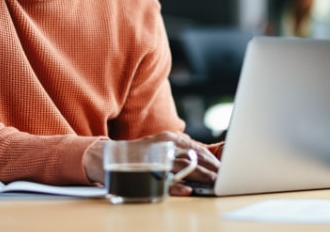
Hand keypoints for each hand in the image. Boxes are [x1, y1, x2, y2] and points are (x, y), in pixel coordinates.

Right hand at [83, 131, 219, 195]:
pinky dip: (177, 186)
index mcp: (169, 138)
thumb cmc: (139, 154)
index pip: (196, 148)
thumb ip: (178, 152)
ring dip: (200, 176)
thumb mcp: (160, 147)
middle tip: (222, 177)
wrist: (106, 156)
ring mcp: (155, 159)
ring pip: (183, 167)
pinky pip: (164, 181)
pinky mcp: (146, 172)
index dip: (211, 158)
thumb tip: (201, 161)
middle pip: (193, 157)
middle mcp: (164, 146)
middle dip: (210, 168)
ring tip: (214, 182)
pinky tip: (188, 190)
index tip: (222, 168)